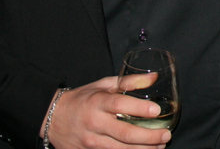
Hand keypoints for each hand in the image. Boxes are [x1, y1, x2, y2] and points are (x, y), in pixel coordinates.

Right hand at [41, 75, 170, 148]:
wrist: (53, 118)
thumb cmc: (82, 99)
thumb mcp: (104, 85)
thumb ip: (130, 82)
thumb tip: (154, 77)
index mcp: (98, 102)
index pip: (120, 104)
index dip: (139, 108)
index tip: (156, 111)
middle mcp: (94, 123)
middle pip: (125, 133)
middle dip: (149, 136)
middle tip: (166, 135)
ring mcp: (91, 141)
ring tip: (160, 147)